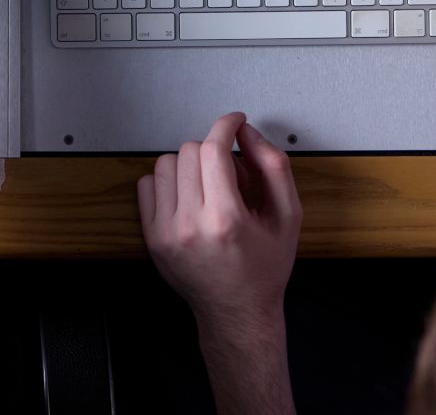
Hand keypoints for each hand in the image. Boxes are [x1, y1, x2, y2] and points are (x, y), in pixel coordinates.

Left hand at [138, 112, 301, 333]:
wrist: (238, 312)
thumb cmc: (265, 269)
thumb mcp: (288, 217)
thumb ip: (273, 168)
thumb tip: (248, 134)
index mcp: (225, 219)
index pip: (213, 149)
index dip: (225, 126)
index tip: (233, 122)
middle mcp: (190, 225)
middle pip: (189, 151)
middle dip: (213, 152)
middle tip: (230, 174)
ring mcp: (166, 232)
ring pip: (166, 163)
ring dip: (189, 165)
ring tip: (209, 188)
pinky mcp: (151, 237)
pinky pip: (147, 184)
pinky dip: (167, 182)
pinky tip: (188, 198)